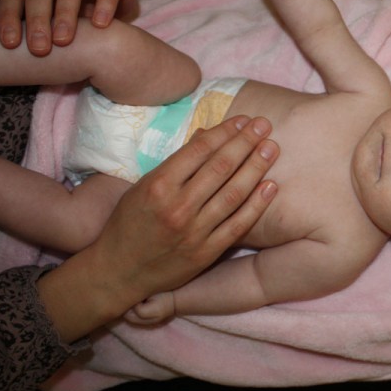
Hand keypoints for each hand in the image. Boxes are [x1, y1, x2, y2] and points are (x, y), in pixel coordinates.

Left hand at [0, 0, 139, 55]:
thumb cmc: (76, 19)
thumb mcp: (50, 25)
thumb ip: (32, 34)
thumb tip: (2, 64)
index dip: (8, 16)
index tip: (11, 45)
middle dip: (37, 18)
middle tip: (40, 49)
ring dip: (65, 12)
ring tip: (64, 40)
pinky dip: (104, 3)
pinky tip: (100, 25)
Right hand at [37, 116, 279, 341]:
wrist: (119, 271)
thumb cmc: (129, 223)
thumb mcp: (143, 187)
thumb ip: (176, 165)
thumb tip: (207, 136)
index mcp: (158, 185)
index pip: (199, 150)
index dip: (225, 132)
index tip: (243, 120)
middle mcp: (178, 206)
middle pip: (221, 168)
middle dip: (246, 142)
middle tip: (265, 125)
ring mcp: (194, 231)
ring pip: (233, 194)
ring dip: (255, 168)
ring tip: (272, 149)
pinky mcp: (206, 252)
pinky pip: (237, 225)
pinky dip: (256, 205)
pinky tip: (270, 186)